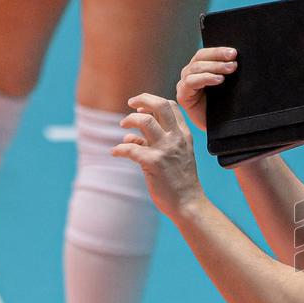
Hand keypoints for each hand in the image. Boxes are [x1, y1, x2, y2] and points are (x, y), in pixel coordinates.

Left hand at [111, 93, 205, 220]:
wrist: (188, 203)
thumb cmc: (180, 181)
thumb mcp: (177, 156)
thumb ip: (156, 142)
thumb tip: (130, 135)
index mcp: (184, 135)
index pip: (171, 106)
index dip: (154, 102)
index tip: (142, 108)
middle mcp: (176, 138)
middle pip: (160, 106)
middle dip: (142, 99)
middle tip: (130, 103)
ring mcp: (165, 149)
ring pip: (145, 121)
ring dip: (129, 120)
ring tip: (122, 126)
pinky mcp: (153, 163)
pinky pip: (130, 147)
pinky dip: (118, 149)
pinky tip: (115, 152)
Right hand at [176, 46, 237, 130]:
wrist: (219, 129)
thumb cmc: (224, 108)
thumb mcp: (228, 87)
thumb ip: (228, 73)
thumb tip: (238, 59)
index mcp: (200, 69)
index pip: (205, 54)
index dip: (218, 51)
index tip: (234, 52)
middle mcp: (190, 74)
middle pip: (200, 58)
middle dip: (218, 56)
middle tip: (234, 59)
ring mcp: (184, 84)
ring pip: (196, 68)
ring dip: (215, 67)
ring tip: (230, 69)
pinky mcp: (183, 95)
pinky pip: (191, 82)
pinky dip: (206, 78)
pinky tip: (219, 79)